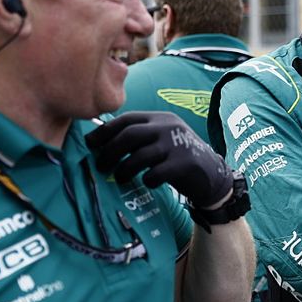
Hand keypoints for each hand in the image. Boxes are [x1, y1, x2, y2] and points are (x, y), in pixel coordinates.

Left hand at [86, 112, 233, 208]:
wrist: (212, 175)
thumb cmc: (178, 158)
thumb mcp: (162, 140)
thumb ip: (140, 137)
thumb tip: (100, 143)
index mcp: (161, 118)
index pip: (127, 119)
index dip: (104, 131)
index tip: (89, 144)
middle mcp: (169, 127)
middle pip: (130, 135)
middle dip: (110, 152)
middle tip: (101, 166)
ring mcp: (178, 145)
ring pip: (140, 156)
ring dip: (124, 169)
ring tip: (120, 178)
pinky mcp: (185, 164)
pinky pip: (156, 173)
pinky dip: (147, 180)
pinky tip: (147, 183)